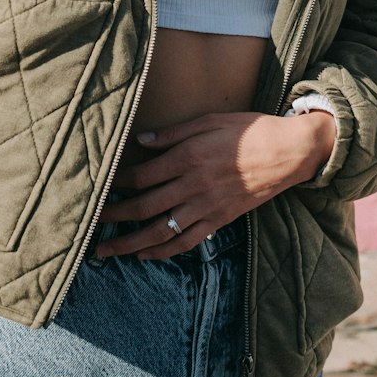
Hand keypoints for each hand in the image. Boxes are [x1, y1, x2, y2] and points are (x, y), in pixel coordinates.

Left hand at [93, 109, 335, 260]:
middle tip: (88, 225)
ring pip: (161, 230)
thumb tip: (140, 142)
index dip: (116, 184)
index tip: (98, 188)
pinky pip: (187, 241)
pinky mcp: (220, 220)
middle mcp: (193, 184)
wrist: (288, 152)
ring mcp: (207, 206)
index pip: (142, 175)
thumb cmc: (249, 130)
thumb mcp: (209, 120)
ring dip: (131, 243)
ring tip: (107, 251)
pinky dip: (164, 251)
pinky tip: (145, 255)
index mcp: (188, 156)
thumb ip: (173, 134)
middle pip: (144, 206)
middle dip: (114, 217)